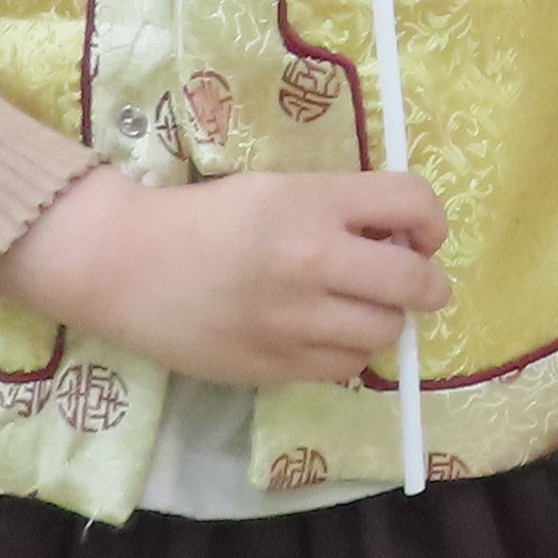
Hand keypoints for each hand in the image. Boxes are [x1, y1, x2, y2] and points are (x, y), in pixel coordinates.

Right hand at [0, 166, 452, 390]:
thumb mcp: (277, 190)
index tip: (420, 235)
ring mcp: (296, 320)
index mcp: (313, 204)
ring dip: (383, 320)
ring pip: (386, 332)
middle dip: (426, 283)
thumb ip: (339, 210)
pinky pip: (344, 368)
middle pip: (416, 282)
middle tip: (413, 283)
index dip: (431, 221)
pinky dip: (346, 353)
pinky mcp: (276, 366)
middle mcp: (314, 261)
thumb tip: (402, 240)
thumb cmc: (203, 218)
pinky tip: (322, 335)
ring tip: (358, 308)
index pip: (414, 202)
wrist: (126, 266)